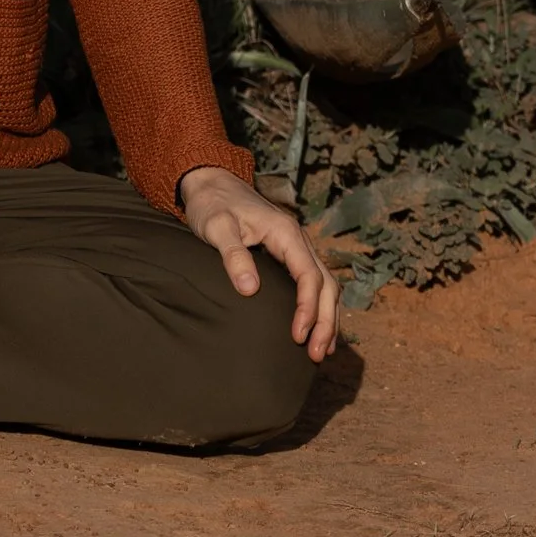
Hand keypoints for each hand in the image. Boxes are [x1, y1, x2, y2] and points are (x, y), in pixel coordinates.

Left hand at [177, 163, 339, 362]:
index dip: (307, 308)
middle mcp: (297, 239)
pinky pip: (313, 281)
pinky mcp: (288, 253)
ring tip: (320, 350)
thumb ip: (233, 255)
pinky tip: (315, 327)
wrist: (209, 181)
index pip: (308, 275)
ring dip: (326, 317)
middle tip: (316, 355)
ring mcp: (295, 246)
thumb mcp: (216, 226)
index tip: (297, 335)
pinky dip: (319, 306)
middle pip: (325, 284)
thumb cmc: (212, 203)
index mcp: (285, 233)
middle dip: (325, 321)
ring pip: (324, 284)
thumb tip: (250, 289)